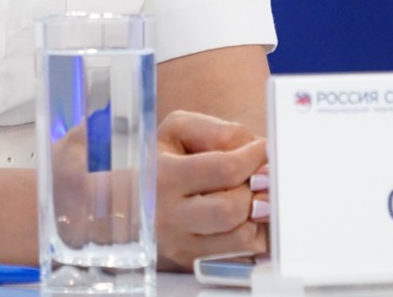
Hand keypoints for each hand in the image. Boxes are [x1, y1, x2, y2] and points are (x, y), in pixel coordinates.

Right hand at [155, 110, 267, 270]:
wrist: (129, 203)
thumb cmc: (161, 160)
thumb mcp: (179, 130)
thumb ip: (219, 132)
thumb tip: (259, 154)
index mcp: (164, 177)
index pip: (223, 169)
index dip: (253, 158)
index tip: (263, 150)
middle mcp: (169, 217)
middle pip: (231, 209)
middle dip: (254, 190)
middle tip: (258, 177)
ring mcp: (181, 245)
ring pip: (240, 239)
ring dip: (258, 216)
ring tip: (254, 196)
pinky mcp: (194, 263)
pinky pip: (241, 256)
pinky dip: (254, 235)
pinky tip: (246, 217)